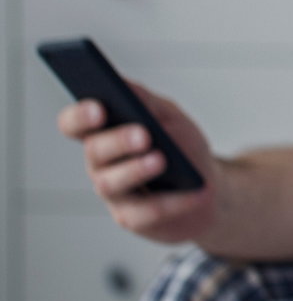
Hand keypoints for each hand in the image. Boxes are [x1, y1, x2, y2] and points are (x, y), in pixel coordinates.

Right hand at [55, 80, 219, 243]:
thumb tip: (120, 81)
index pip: (75, 124)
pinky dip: (173, 200)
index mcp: (104, 134)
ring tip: (161, 160)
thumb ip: (144, 100)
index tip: (97, 108)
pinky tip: (194, 191)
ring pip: (111, 183)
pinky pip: (147, 211)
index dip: (79, 117)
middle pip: (95, 152)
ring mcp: (115, 194)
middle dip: (117, 142)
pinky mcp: (133, 219)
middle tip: (142, 134)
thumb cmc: (183, 148)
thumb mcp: (169, 117)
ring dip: (136, 170)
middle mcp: (101, 164)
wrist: (209, 188)